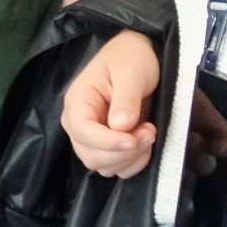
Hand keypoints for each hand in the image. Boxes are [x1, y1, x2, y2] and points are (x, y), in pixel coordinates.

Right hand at [59, 29, 159, 178]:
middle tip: (149, 131)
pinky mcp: (108, 147)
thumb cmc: (131, 58)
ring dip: (131, 158)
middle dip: (123, 152)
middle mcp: (79, 124)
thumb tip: (121, 126)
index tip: (133, 139)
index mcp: (77, 102)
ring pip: (103, 166)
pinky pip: (117, 169)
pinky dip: (134, 163)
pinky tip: (145, 144)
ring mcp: (93, 137)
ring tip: (149, 133)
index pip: (82, 132)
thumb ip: (125, 98)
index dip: (107, 142)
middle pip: (91, 155)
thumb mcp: (131, 72)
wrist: (139, 57)